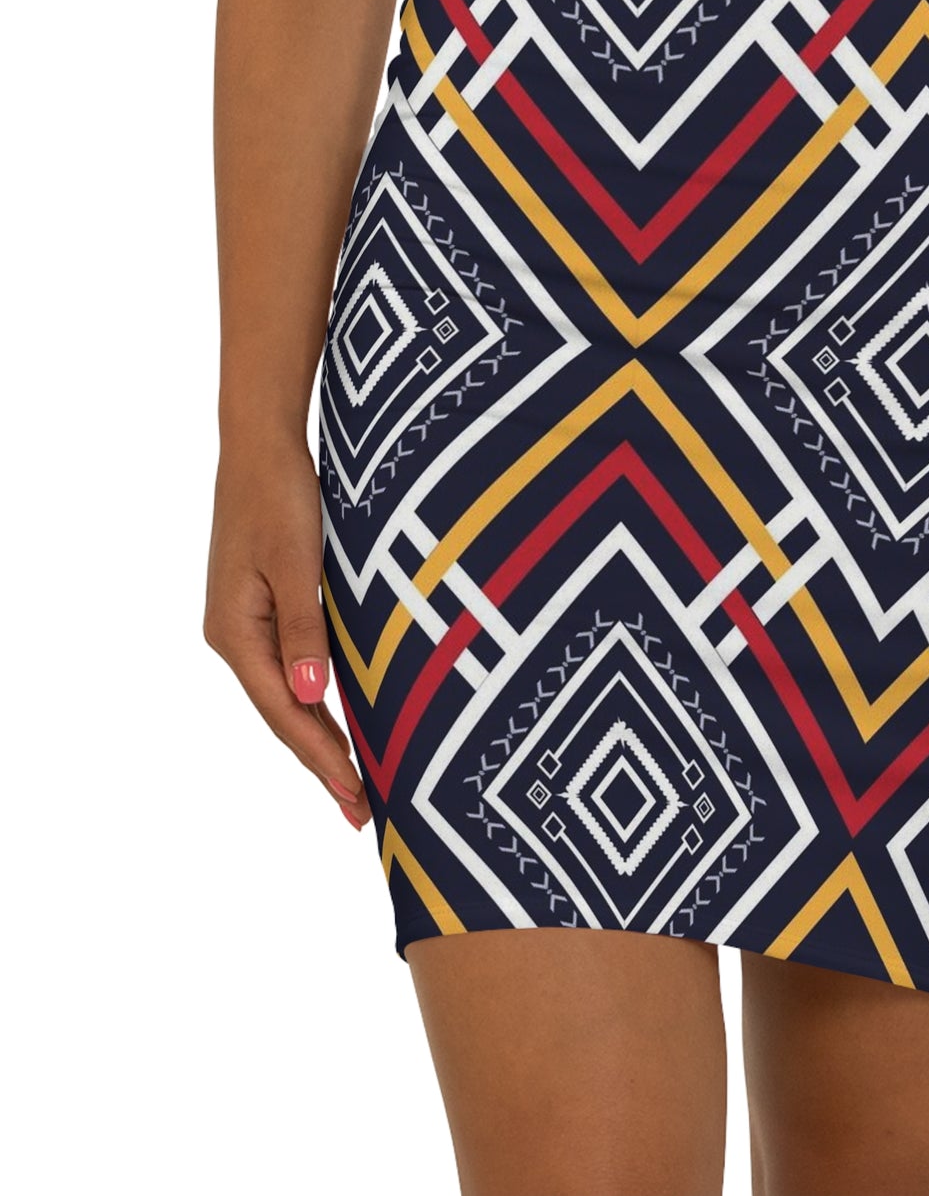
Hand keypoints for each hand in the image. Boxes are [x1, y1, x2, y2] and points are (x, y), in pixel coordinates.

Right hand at [203, 436, 370, 829]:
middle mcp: (236, 636)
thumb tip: (310, 697)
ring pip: (289, 696)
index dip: (323, 759)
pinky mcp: (267, 607)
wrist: (262, 446)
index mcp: (236, 633)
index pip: (286, 713)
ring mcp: (249, 624)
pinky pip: (293, 669)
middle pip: (284, 715)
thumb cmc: (281, 496)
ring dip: (322, 737)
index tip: (357, 798)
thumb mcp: (295, 563)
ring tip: (355, 782)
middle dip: (324, 763)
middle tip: (362, 812)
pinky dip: (318, 701)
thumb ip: (304, 632)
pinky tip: (341, 720)